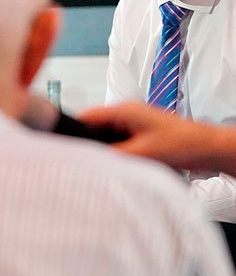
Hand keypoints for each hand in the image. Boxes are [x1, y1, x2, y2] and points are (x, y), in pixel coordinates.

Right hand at [79, 102, 219, 170]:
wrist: (209, 149)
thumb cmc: (184, 144)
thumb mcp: (142, 152)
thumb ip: (113, 155)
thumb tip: (89, 159)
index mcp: (123, 111)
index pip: (86, 116)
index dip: (73, 130)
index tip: (65, 146)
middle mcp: (126, 114)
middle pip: (94, 128)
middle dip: (89, 144)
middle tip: (83, 161)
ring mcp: (132, 124)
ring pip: (105, 137)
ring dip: (105, 150)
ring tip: (103, 164)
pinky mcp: (139, 135)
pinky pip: (117, 143)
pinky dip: (116, 153)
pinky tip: (119, 164)